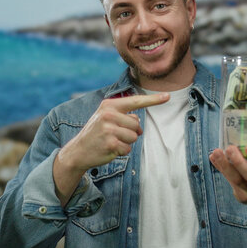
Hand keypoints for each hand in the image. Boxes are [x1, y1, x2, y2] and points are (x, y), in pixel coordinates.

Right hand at [54, 93, 168, 204]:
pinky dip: (121, 151)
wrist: (78, 150)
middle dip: (130, 132)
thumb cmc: (97, 133)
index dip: (153, 99)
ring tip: (111, 141)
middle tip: (114, 135)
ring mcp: (109, 129)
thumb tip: (139, 126)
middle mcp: (108, 114)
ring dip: (126, 142)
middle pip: (136, 124)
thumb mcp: (106, 118)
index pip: (135, 101)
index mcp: (109, 105)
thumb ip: (124, 116)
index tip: (168, 96)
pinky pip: (128, 148)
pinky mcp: (110, 143)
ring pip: (134, 137)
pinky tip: (109, 149)